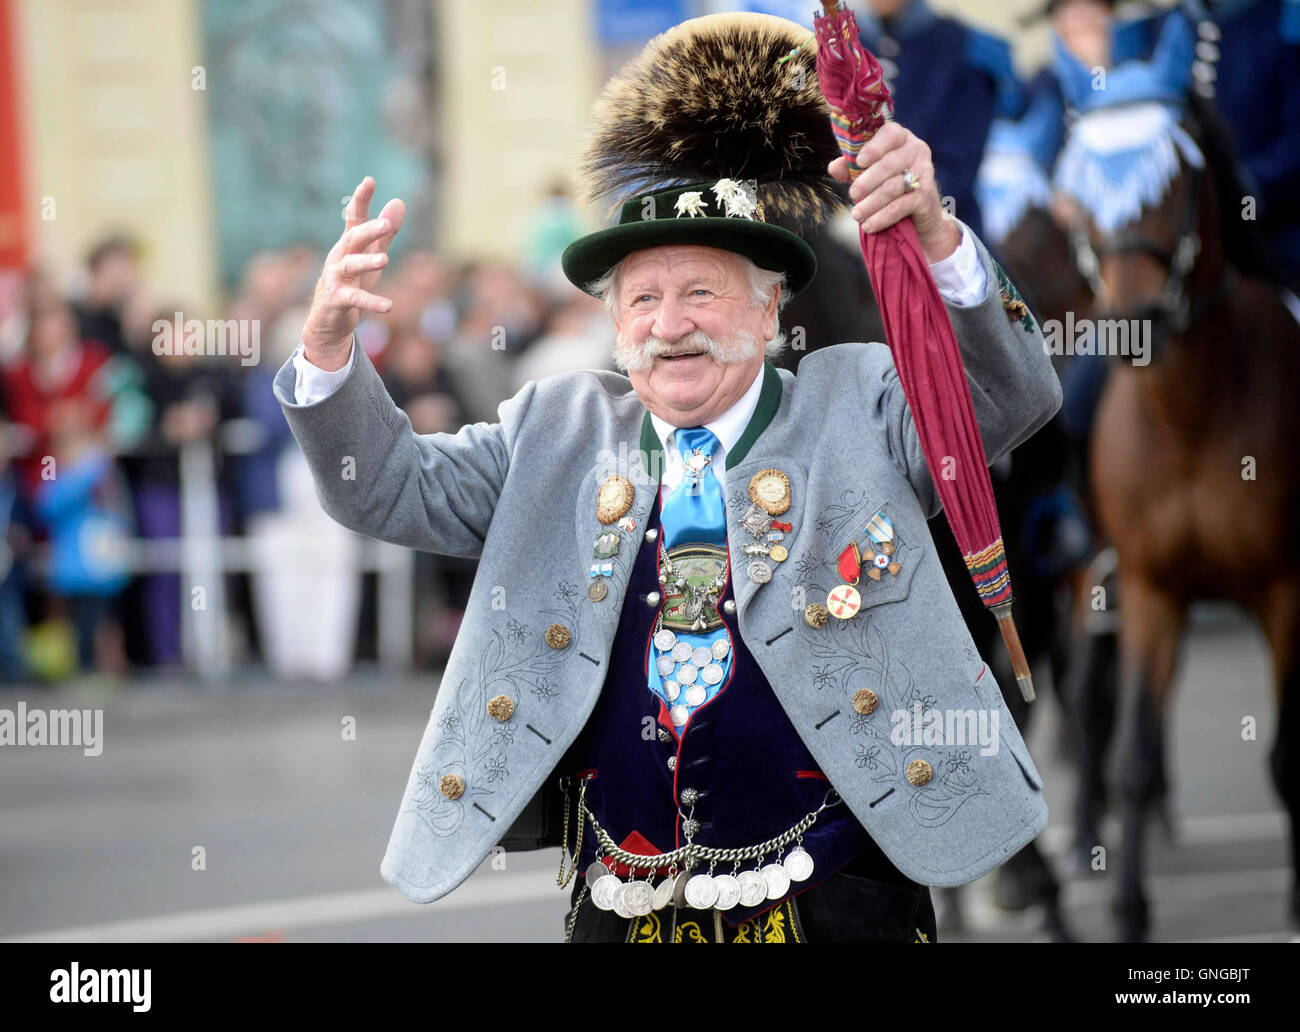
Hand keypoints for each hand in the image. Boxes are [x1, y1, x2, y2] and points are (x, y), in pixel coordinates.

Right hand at [301, 177, 406, 369]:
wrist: (328, 322)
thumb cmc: (351, 284)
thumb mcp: (371, 257)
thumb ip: (386, 234)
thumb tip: (399, 202)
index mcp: (349, 245)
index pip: (354, 218)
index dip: (361, 200)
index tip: (369, 181)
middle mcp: (339, 257)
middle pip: (352, 239)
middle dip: (368, 230)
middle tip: (386, 225)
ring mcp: (335, 278)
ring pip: (350, 266)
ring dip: (367, 262)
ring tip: (385, 260)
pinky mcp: (336, 300)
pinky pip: (353, 299)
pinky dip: (371, 302)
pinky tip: (389, 306)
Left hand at [828, 122, 960, 262]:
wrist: (919, 211)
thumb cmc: (889, 183)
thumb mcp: (868, 172)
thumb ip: (851, 167)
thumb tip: (834, 168)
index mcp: (900, 138)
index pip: (890, 133)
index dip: (874, 147)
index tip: (859, 161)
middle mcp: (916, 150)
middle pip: (889, 163)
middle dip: (867, 181)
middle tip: (853, 195)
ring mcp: (924, 172)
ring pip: (893, 187)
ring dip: (871, 203)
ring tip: (857, 215)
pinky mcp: (925, 196)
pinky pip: (900, 206)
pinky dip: (882, 218)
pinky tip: (869, 225)